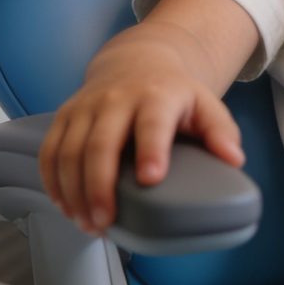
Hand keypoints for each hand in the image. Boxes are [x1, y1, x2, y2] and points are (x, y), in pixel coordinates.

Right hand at [40, 31, 245, 235]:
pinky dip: (53, 182)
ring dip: (73, 191)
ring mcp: (86, 106)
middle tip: (105, 220)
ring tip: (87, 223)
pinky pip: (50, 151)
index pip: (152, 122)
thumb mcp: (204, 104)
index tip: (151, 179)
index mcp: (156, 96)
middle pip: (100, 142)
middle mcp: (116, 98)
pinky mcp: (65, 116)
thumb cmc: (172, 93)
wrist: (135, 61)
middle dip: (99, 185)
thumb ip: (220, 131)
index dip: (151, 149)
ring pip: (69, 150)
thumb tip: (233, 160)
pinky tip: (65, 207)